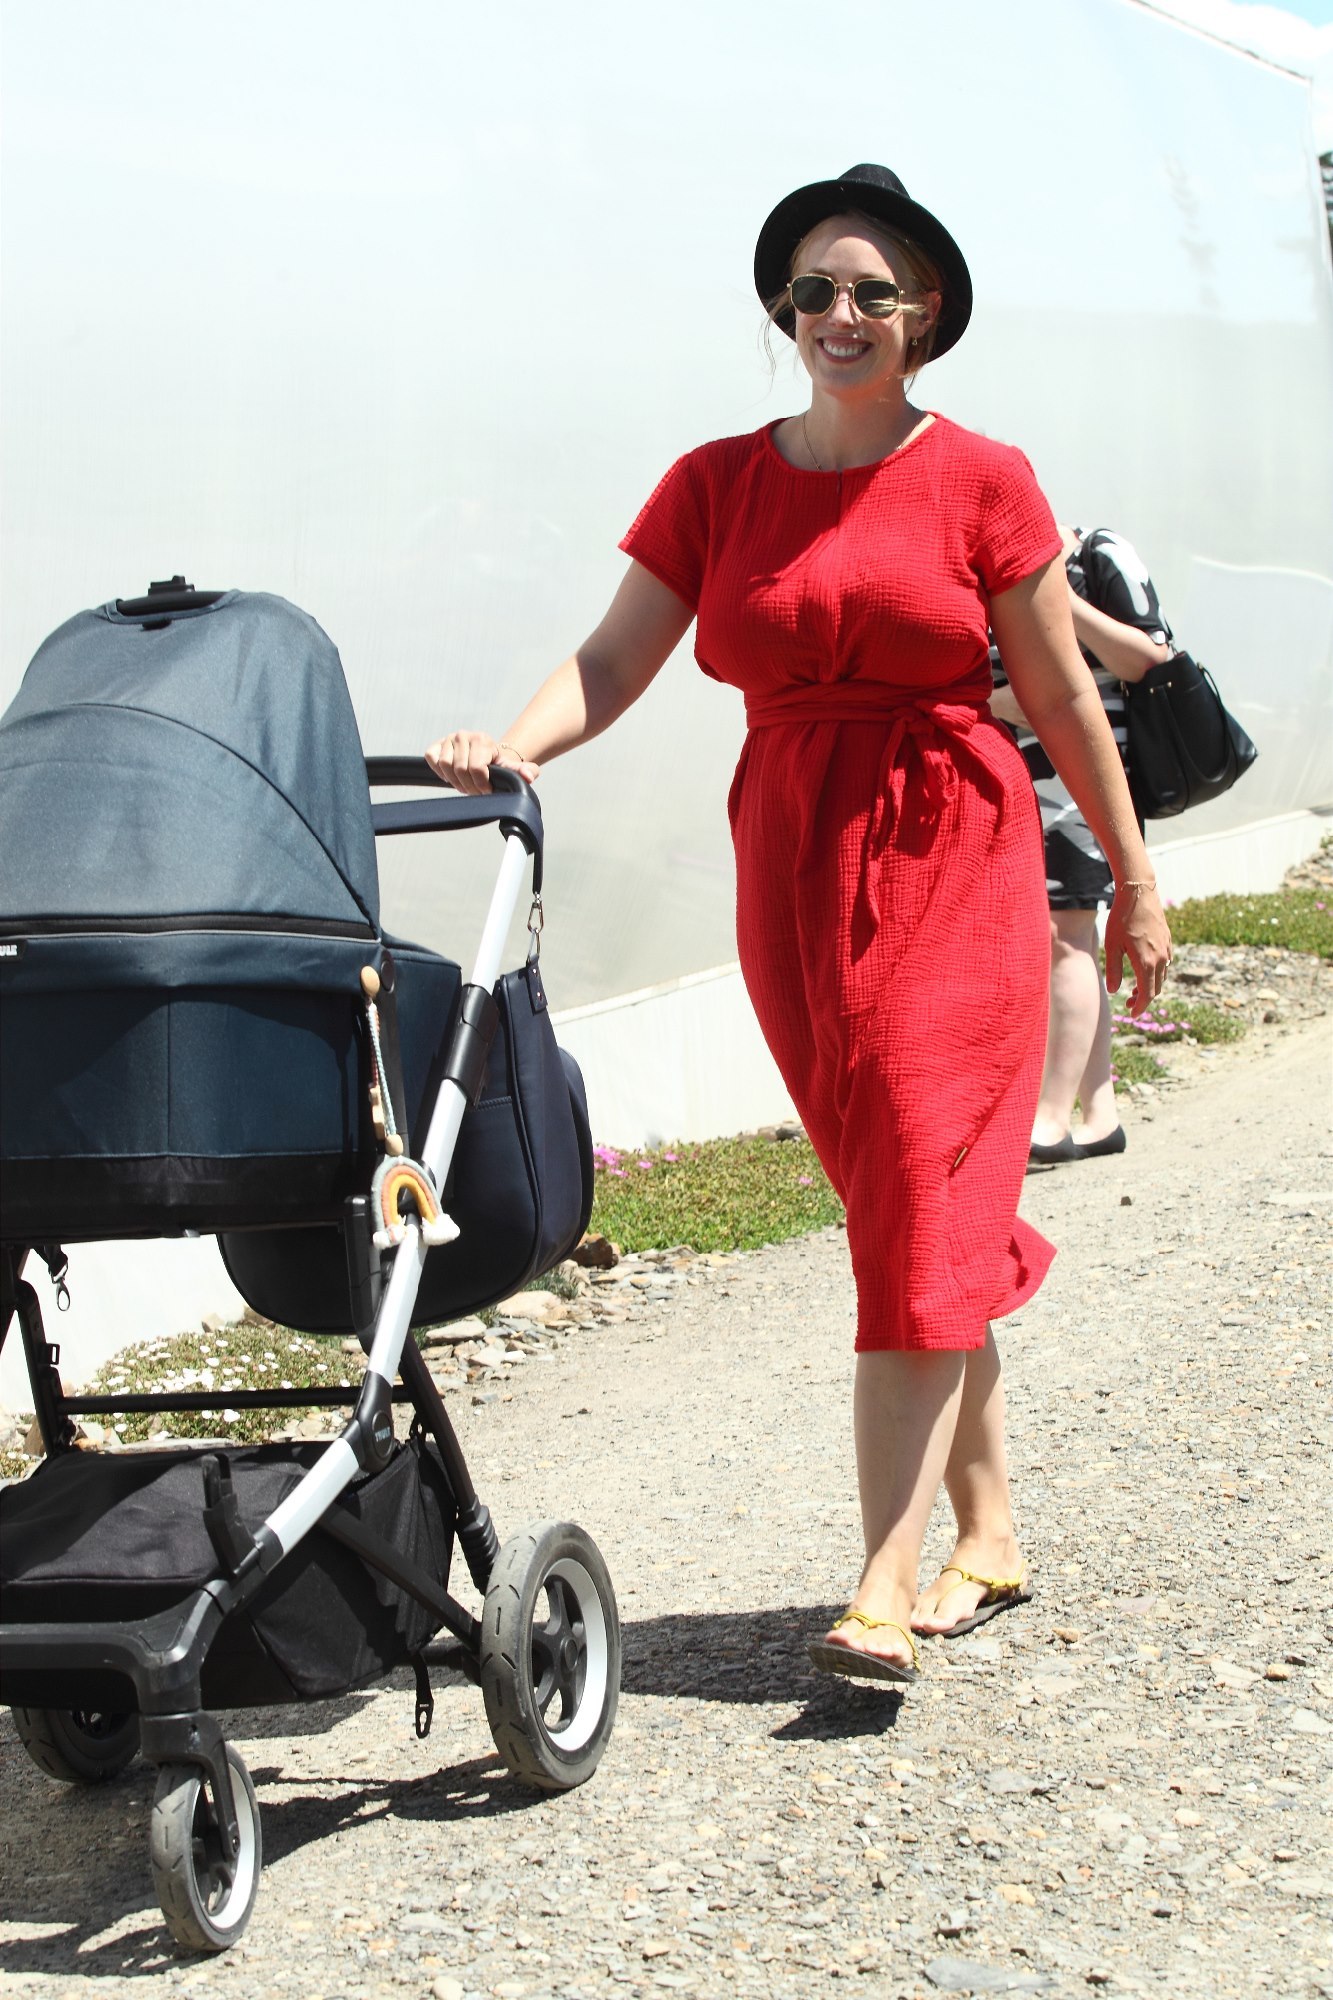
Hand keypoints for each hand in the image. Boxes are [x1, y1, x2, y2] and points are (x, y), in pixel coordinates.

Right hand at [423, 731, 540, 793]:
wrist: (486, 757)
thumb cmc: (498, 765)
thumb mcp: (514, 769)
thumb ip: (525, 772)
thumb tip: (528, 776)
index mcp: (482, 739)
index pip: (477, 768)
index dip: (481, 785)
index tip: (487, 790)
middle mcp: (464, 735)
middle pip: (460, 770)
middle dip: (468, 786)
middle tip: (475, 790)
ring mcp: (448, 739)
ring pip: (445, 766)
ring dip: (454, 781)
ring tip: (465, 784)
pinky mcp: (436, 744)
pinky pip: (431, 759)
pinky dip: (440, 772)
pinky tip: (451, 776)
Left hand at [1103, 881, 1171, 1018]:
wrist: (1139, 893)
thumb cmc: (1120, 919)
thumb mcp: (1111, 946)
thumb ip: (1113, 970)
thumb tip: (1114, 991)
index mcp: (1146, 962)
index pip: (1147, 995)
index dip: (1140, 1008)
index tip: (1133, 1015)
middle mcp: (1161, 958)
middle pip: (1156, 989)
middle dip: (1143, 1000)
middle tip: (1129, 1003)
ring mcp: (1167, 949)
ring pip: (1161, 977)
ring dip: (1150, 987)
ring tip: (1134, 989)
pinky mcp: (1168, 941)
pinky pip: (1165, 964)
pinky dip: (1156, 974)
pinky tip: (1144, 971)